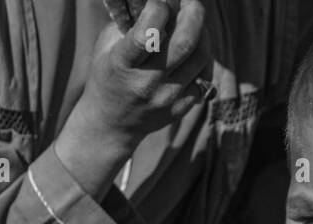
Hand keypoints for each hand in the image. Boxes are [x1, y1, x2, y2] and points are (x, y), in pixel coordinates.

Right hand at [65, 0, 211, 155]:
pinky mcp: (180, 109)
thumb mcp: (107, 45)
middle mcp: (147, 83)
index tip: (159, 1)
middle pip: (185, 42)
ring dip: (203, 34)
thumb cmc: (109, 74)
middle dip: (194, 14)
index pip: (149, 33)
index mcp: (123, 64)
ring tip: (194, 25)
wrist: (112, 123)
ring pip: (201, 58)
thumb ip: (130, 21)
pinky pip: (204, 77)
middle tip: (191, 3)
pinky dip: (203, 59)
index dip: (159, 8)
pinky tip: (193, 52)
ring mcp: (167, 98)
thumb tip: (161, 0)